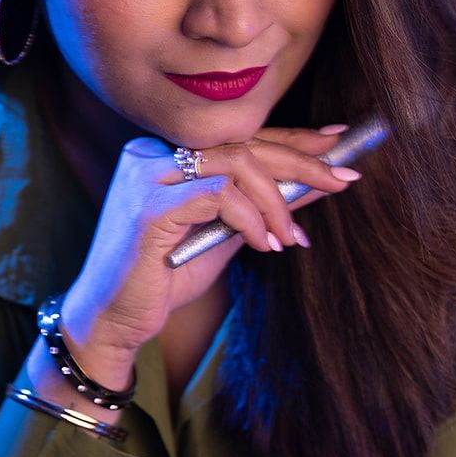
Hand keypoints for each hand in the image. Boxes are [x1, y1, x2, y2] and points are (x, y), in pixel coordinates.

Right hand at [59, 124, 360, 372]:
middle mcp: (152, 153)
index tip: (337, 139)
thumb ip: (260, 208)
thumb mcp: (224, 236)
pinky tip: (264, 245)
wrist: (113, 319)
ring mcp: (147, 175)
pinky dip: (250, 219)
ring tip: (292, 238)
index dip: (291, 137)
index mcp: (165, 154)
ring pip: (235, 162)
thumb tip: (311, 186)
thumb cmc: (163, 278)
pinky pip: (219, 196)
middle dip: (300, 161)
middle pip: (241, 142)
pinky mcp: (149, 206)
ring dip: (276, 201)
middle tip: (342, 179)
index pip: (238, 136)